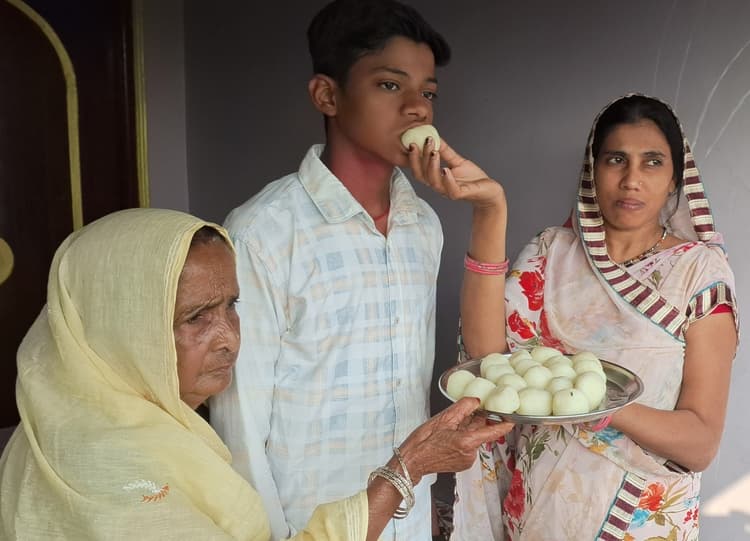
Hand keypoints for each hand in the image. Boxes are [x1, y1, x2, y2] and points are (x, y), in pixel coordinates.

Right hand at [396, 397, 513, 483]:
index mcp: (467, 441)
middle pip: (481, 433)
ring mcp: (467, 460)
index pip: (493, 432)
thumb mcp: (443, 419)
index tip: (513, 418)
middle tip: (464, 414)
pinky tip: (449, 437)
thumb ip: (463, 407)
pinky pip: (468, 447)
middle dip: (476, 422)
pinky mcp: (462, 464)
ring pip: (473, 439)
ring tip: (449, 427)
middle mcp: (470, 453)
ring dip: (467, 431)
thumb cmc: (423, 442)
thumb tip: (476, 400)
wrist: (411, 462)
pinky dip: (463, 439)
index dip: (504, 424)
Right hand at [407, 138, 505, 210]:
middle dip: (419, 159)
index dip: (413, 158)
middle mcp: (440, 187)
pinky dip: (447, 180)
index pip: (419, 170)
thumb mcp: (457, 162)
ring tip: (434, 152)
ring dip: (432, 166)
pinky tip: (445, 170)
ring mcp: (450, 192)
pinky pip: (452, 190)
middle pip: (423, 176)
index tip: (413, 142)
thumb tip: (435, 137)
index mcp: (436, 179)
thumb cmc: (472, 180)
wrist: (489, 192)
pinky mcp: (462, 194)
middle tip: (421, 143)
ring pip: (434, 182)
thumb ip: (445, 152)